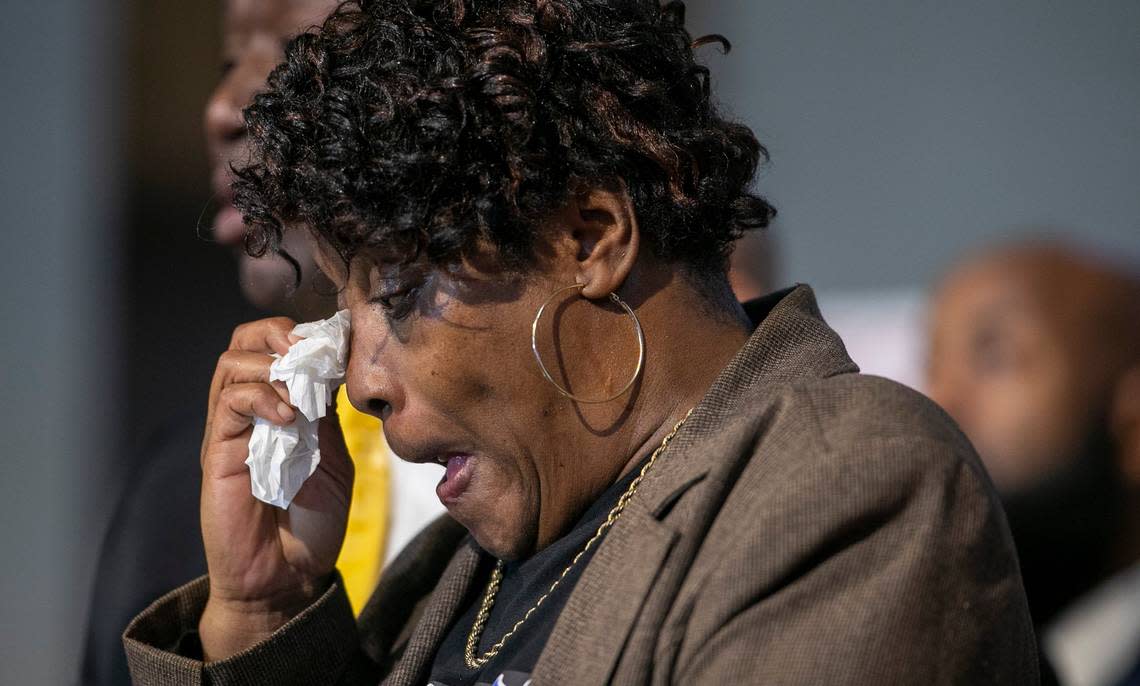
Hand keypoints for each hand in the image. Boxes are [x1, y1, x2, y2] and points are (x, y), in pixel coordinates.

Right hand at [197, 317, 353, 659]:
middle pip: (246, 342)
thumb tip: (335, 369)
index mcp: (282, 407)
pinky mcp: (218, 451)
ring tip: (301, 389)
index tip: (337, 342)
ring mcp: (231, 429)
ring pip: (232, 363)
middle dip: (278, 334)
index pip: (277, 347)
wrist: (287, 577)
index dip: (305, 335)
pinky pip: (229, 403)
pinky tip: (287, 416)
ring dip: (271, 364)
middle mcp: (252, 411)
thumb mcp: (334, 459)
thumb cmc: (312, 523)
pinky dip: (260, 397)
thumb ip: (329, 416)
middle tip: (310, 351)